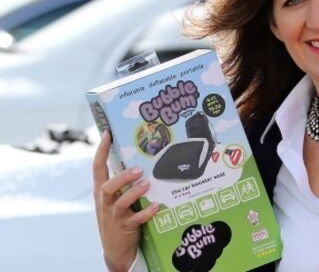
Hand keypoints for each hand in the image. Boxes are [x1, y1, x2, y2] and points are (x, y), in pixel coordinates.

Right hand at [93, 131, 159, 270]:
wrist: (115, 250)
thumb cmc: (119, 218)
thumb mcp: (116, 199)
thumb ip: (123, 183)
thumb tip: (139, 160)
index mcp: (102, 192)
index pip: (97, 168)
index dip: (101, 151)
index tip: (108, 133)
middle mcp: (106, 203)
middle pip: (107, 186)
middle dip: (122, 177)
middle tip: (138, 169)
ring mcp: (114, 216)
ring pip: (120, 202)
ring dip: (134, 192)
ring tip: (147, 184)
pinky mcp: (124, 228)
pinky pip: (136, 219)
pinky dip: (146, 212)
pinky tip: (156, 206)